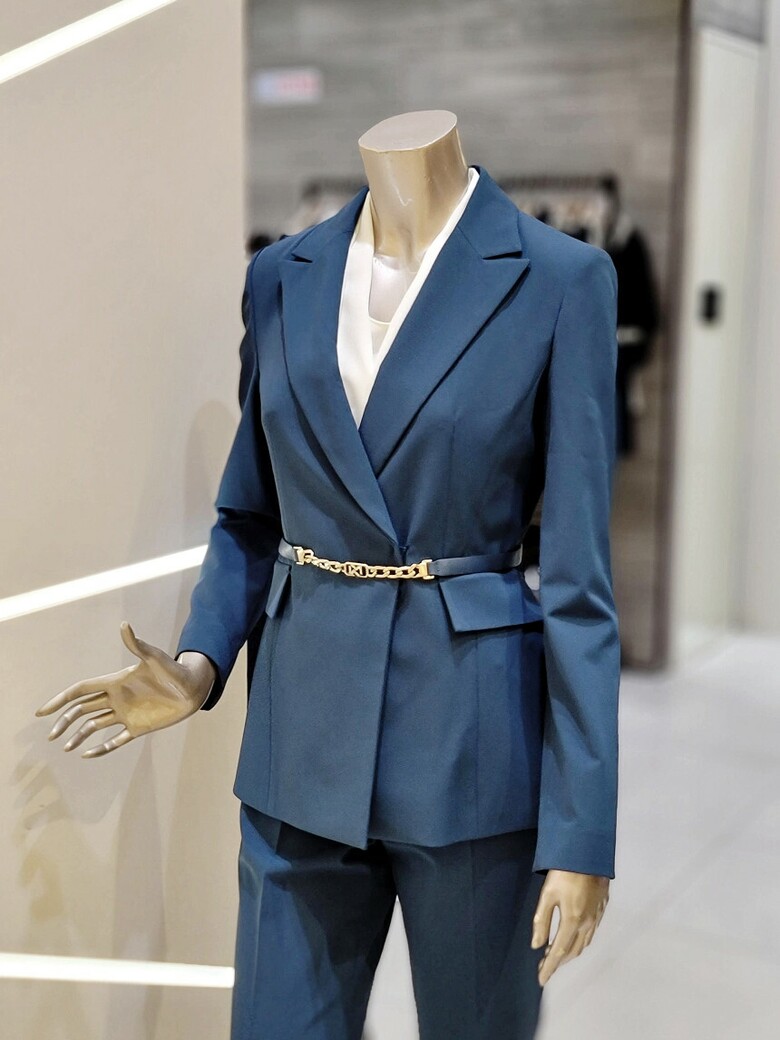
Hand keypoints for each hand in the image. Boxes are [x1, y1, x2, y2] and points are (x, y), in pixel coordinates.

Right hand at [34, 621, 214, 757]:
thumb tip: (124, 625)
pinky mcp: (138, 727)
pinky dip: (101, 748)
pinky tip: (88, 755)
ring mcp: (126, 714)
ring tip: (66, 748)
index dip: (61, 699)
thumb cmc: (175, 670)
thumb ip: (138, 645)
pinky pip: (115, 741)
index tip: (43, 711)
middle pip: (82, 710)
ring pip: (95, 726)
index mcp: (115, 682)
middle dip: (64, 721)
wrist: (193, 688)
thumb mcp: (155, 658)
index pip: (81, 691)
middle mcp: (116, 699)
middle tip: (50, 736)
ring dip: (79, 736)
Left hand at [530, 869, 609, 984]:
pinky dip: (580, 941)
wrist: (589, 852)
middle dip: (558, 961)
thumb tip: (536, 945)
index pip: (559, 952)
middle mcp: (587, 923)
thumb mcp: (547, 894)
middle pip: (572, 951)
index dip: (549, 967)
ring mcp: (596, 916)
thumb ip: (542, 921)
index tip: (540, 980)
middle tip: (544, 966)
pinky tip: (573, 937)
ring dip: (569, 952)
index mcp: (572, 920)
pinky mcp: (602, 907)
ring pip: (583, 943)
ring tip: (555, 954)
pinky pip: (591, 932)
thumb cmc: (564, 871)